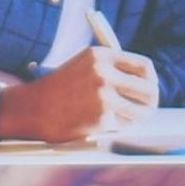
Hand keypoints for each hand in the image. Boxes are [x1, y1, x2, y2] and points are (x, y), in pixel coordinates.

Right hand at [0, 48, 154, 144]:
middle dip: (151, 102)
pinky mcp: (100, 119)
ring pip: (139, 112)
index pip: (144, 67)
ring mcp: (103, 96)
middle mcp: (104, 73)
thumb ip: (111, 68)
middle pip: (148, 90)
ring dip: (137, 119)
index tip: (150, 89)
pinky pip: (123, 126)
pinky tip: (104, 126)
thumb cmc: (59, 89)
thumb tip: (143, 82)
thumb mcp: (84, 65)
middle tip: (147, 110)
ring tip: (128, 120)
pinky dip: (118, 129)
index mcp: (102, 56)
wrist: (33, 108)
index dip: (151, 81)